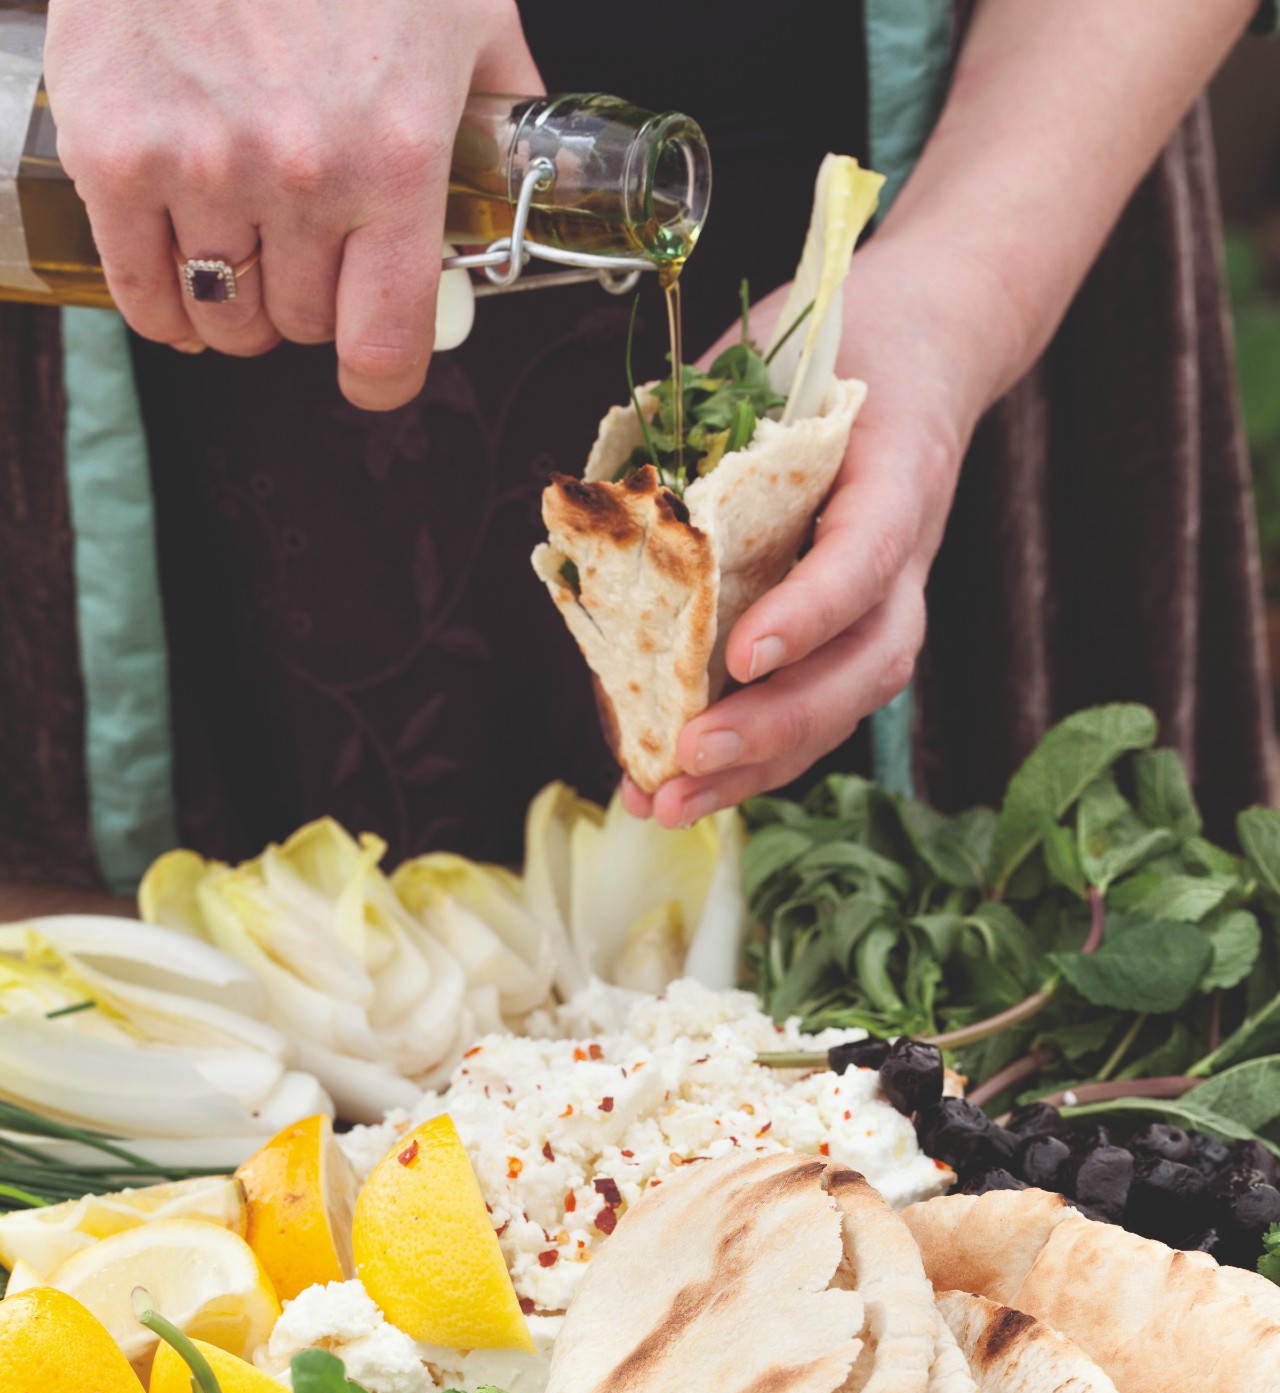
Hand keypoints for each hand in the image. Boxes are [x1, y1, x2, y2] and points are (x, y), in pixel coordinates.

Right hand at [44, 0, 540, 407]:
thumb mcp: (462, 6)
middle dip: (306, 304)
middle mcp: (302, 178)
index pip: (385, 344)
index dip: (380, 378)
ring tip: (242, 259)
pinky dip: (159, 303)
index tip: (371, 373)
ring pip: (220, 315)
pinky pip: (139, 287)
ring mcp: (201, 167)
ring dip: (233, 304)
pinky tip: (176, 284)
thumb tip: (533, 165)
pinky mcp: (114, 148)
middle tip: (304, 254)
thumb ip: (503, 98)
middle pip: (298, 327)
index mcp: (396, 157)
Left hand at [621, 238, 992, 828]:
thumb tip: (595, 507)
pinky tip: (678, 784)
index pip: (864, 557)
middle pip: (865, 663)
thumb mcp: (767, 356)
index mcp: (894, 472)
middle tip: (688, 758)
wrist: (921, 346)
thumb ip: (698, 424)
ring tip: (667, 804)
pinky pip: (814, 707)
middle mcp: (905, 556)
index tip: (744, 652)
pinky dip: (750, 755)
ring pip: (843, 705)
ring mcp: (887, 602)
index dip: (810, 610)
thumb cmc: (838, 343)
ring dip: (756, 766)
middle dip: (775, 724)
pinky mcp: (855, 632)